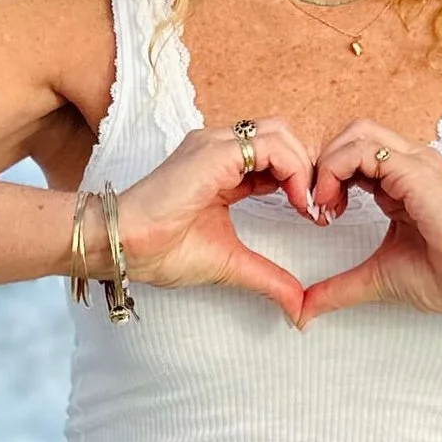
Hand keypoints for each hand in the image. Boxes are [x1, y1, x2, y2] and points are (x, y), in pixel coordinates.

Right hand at [108, 121, 320, 322]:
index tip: (311, 215)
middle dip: (307, 167)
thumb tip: (299, 309)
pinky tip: (295, 200)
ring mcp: (215, 145)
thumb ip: (269, 278)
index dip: (300, 180)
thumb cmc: (161, 251)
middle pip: (283, 135)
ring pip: (280, 132)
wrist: (124, 246)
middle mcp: (219, 149)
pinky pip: (268, 144)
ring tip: (306, 205)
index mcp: (222, 168)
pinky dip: (292, 168)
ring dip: (304, 166)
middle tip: (316, 208)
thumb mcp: (231, 264)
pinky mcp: (213, 152)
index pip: (275, 155)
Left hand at [297, 123, 441, 323]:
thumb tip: (304, 310)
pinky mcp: (415, 171)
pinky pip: (362, 151)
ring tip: (323, 206)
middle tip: (315, 205)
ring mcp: (414, 162)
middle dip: (323, 163)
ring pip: (355, 134)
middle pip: (352, 134)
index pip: (354, 155)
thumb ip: (340, 289)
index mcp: (403, 182)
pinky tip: (333, 206)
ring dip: (327, 165)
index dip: (328, 178)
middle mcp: (409, 164)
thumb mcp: (378, 279)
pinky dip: (336, 170)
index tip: (320, 217)